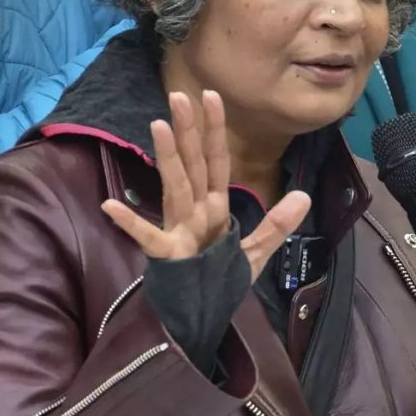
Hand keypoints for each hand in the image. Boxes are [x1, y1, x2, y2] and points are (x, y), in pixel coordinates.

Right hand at [102, 90, 310, 279]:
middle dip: (188, 131)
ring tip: (157, 125)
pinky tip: (111, 207)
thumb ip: (276, 225)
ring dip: (168, 159)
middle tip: (179, 95)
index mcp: (215, 208)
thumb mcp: (254, 254)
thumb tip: (304, 196)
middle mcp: (195, 212)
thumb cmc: (216, 282)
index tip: (211, 96)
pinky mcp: (167, 255)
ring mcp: (178, 230)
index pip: (217, 161)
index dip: (215, 130)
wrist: (196, 320)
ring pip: (176, 187)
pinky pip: (149, 237)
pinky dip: (131, 223)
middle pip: (193, 165)